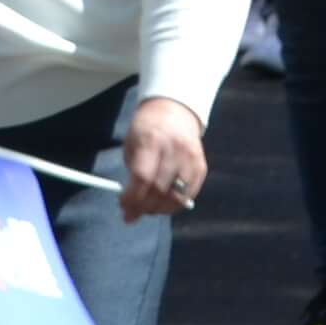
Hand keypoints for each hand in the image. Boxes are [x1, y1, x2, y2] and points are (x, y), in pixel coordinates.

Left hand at [119, 97, 210, 221]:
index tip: (123, 207)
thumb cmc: (146, 128)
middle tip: (132, 213)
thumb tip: (130, 202)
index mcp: (151, 141)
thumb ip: (132, 171)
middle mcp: (174, 151)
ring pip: (177, 196)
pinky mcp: (202, 167)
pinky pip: (190, 194)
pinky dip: (175, 205)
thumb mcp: (131, 143)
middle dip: (144, 206)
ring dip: (160, 209)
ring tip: (147, 210)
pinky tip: (163, 205)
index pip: (143, 177)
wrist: (174, 111)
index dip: (132, 197)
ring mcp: (192, 160)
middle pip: (160, 189)